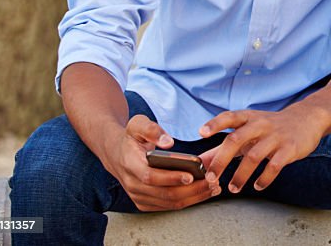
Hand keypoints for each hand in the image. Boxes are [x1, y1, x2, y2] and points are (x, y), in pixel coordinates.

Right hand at [101, 115, 219, 211]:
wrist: (117, 154)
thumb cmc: (132, 138)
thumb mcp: (137, 124)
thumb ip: (152, 130)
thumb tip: (168, 142)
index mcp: (130, 165)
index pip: (150, 176)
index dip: (171, 178)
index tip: (191, 175)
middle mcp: (133, 184)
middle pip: (164, 193)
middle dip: (191, 190)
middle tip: (213, 182)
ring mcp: (138, 196)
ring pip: (169, 203)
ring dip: (194, 197)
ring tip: (214, 188)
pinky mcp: (145, 203)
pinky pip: (168, 206)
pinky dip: (188, 201)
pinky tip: (203, 192)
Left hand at [198, 108, 325, 193]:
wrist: (307, 119)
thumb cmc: (270, 127)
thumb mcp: (249, 130)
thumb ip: (224, 145)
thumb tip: (200, 162)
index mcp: (249, 118)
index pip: (230, 117)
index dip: (215, 124)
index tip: (201, 133)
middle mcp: (261, 124)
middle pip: (237, 139)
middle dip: (222, 160)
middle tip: (212, 178)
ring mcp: (276, 136)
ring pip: (254, 156)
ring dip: (241, 175)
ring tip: (234, 188)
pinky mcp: (289, 149)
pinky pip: (274, 166)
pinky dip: (264, 178)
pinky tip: (257, 185)